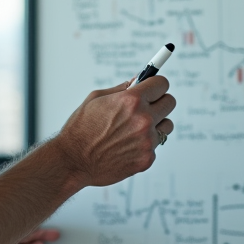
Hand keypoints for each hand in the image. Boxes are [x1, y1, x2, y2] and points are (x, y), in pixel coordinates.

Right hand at [56, 75, 175, 188]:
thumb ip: (121, 89)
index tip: (153, 88)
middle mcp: (143, 119)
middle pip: (170, 102)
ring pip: (167, 125)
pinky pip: (155, 146)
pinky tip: (126, 147)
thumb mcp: (96, 99)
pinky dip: (144, 145)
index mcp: (131, 100)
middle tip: (146, 107)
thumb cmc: (80, 129)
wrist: (73, 161)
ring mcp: (147, 141)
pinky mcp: (147, 159)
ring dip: (156, 125)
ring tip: (134, 129)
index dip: (156, 85)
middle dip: (158, 102)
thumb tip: (138, 82)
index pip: (162, 84)